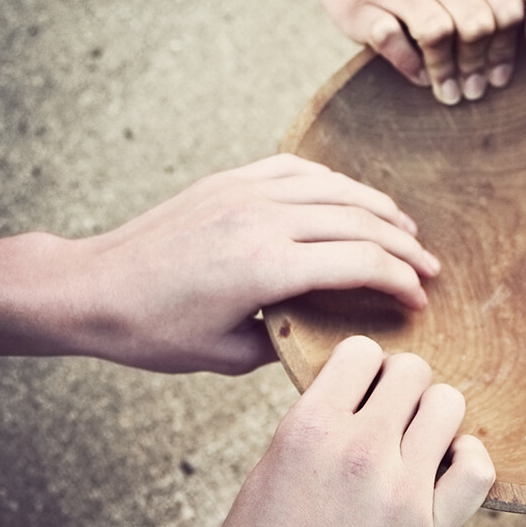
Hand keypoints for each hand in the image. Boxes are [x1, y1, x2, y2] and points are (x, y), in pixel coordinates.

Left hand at [73, 154, 439, 374]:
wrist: (93, 287)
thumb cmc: (155, 331)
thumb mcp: (228, 355)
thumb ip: (287, 341)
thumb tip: (327, 333)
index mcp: (267, 267)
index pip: (361, 263)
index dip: (401, 281)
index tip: (420, 301)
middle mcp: (263, 219)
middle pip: (360, 223)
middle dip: (405, 247)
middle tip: (432, 270)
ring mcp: (247, 191)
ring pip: (337, 190)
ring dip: (380, 210)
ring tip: (407, 232)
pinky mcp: (231, 180)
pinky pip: (301, 172)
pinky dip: (338, 185)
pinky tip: (353, 200)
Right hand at [152, 336, 494, 526]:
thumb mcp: (274, 461)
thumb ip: (322, 419)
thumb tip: (368, 387)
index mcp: (310, 427)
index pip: (362, 352)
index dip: (362, 368)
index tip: (359, 390)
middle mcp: (359, 450)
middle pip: (413, 371)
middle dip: (400, 388)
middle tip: (387, 417)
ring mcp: (401, 492)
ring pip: (449, 405)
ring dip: (433, 416)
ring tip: (414, 442)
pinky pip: (477, 467)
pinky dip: (466, 457)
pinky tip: (444, 465)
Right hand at [301, 0, 522, 104]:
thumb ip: (483, 1)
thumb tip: (501, 67)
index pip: (505, 10)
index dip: (504, 51)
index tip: (497, 77)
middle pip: (475, 24)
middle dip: (476, 65)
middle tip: (471, 90)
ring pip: (436, 32)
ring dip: (445, 70)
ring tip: (448, 91)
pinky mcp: (360, 4)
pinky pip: (391, 38)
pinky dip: (408, 63)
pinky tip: (417, 74)